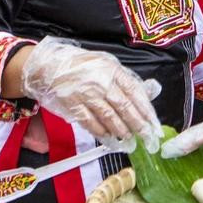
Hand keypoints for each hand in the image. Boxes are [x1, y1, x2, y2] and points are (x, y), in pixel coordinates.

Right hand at [21, 37, 162, 151]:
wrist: (49, 66)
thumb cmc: (81, 65)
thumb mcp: (106, 63)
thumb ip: (124, 78)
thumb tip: (146, 93)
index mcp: (113, 70)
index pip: (134, 91)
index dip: (146, 109)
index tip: (153, 123)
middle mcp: (102, 82)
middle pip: (124, 106)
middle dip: (138, 124)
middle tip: (147, 137)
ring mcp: (86, 95)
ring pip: (109, 117)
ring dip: (121, 130)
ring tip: (129, 139)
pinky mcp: (73, 106)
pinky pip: (90, 122)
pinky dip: (101, 132)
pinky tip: (109, 138)